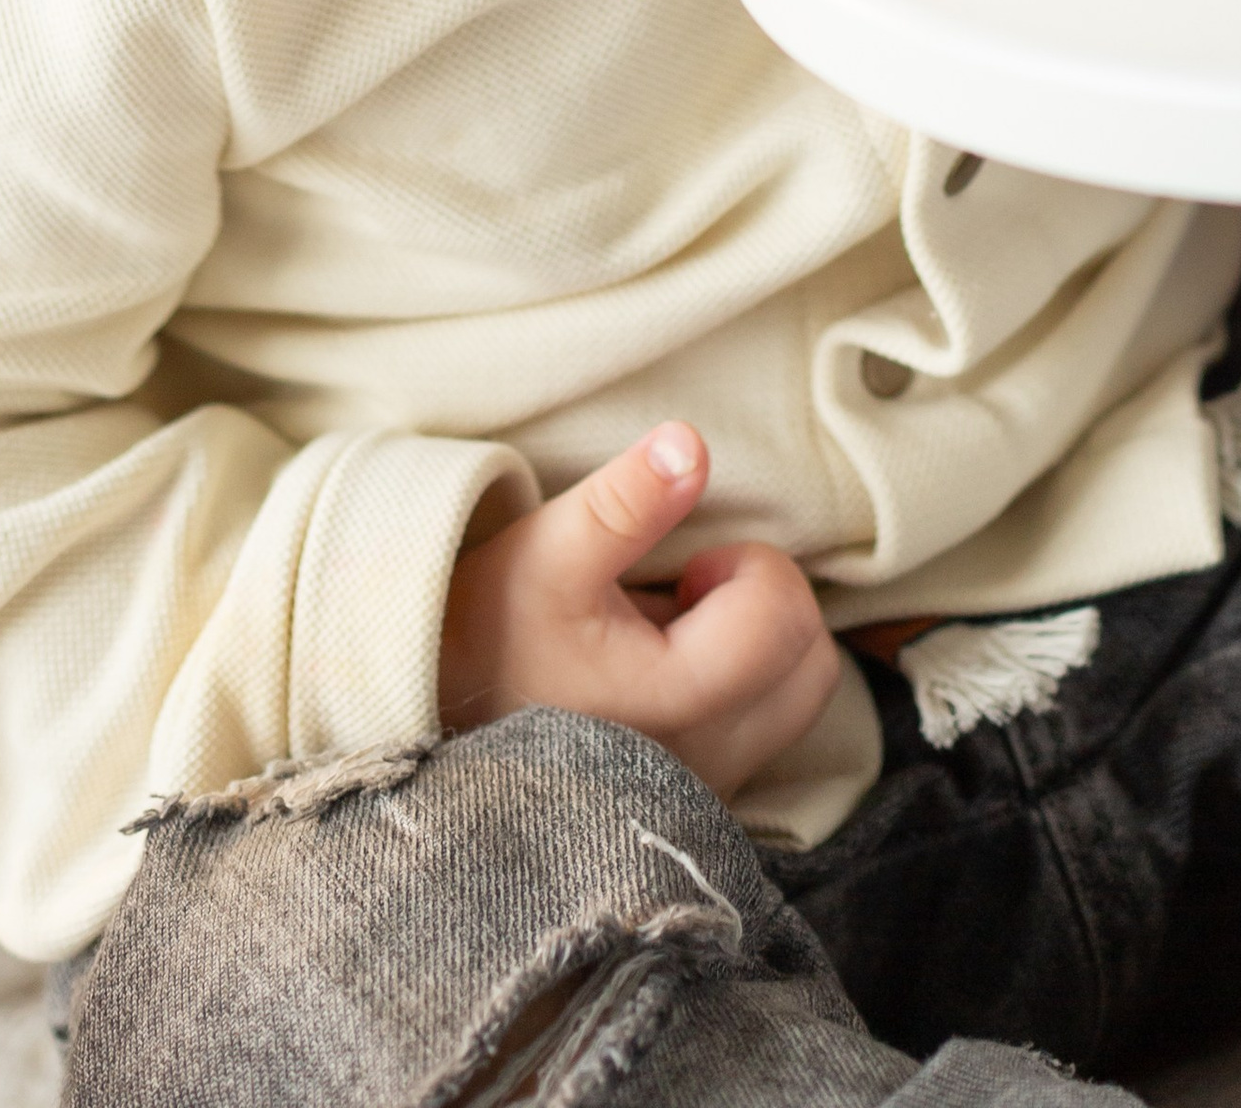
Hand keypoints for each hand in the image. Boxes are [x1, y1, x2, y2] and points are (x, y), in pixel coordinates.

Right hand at [437, 424, 838, 797]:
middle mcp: (704, 764)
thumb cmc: (487, 628)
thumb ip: (624, 500)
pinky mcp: (700, 796)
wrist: (430, 711)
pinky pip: (770, 727)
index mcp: (673, 704)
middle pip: (810, 663)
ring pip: (798, 696)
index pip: (780, 618)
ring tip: (677, 624)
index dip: (745, 565)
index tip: (685, 566)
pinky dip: (747, 680)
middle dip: (765, 602)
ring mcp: (706, 788)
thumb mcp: (546, 552)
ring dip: (759, 641)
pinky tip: (674, 660)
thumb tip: (691, 443)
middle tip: (689, 589)